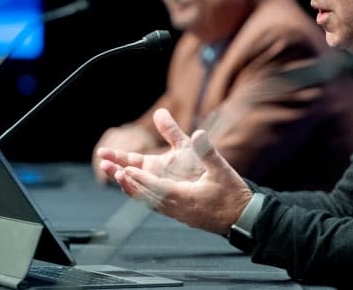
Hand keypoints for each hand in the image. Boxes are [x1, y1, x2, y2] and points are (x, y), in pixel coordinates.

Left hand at [97, 108, 252, 233]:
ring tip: (117, 177)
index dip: (140, 178)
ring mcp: (178, 213)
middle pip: (146, 196)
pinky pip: (155, 206)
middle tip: (109, 170)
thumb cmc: (233, 195)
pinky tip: (137, 190)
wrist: (243, 219)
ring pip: (148, 202)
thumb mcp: (222, 170)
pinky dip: (143, 196)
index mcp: (186, 197)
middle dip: (127, 182)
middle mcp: (177, 208)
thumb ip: (207, 151)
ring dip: (132, 188)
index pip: (157, 187)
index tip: (125, 168)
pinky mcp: (181, 215)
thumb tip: (198, 133)